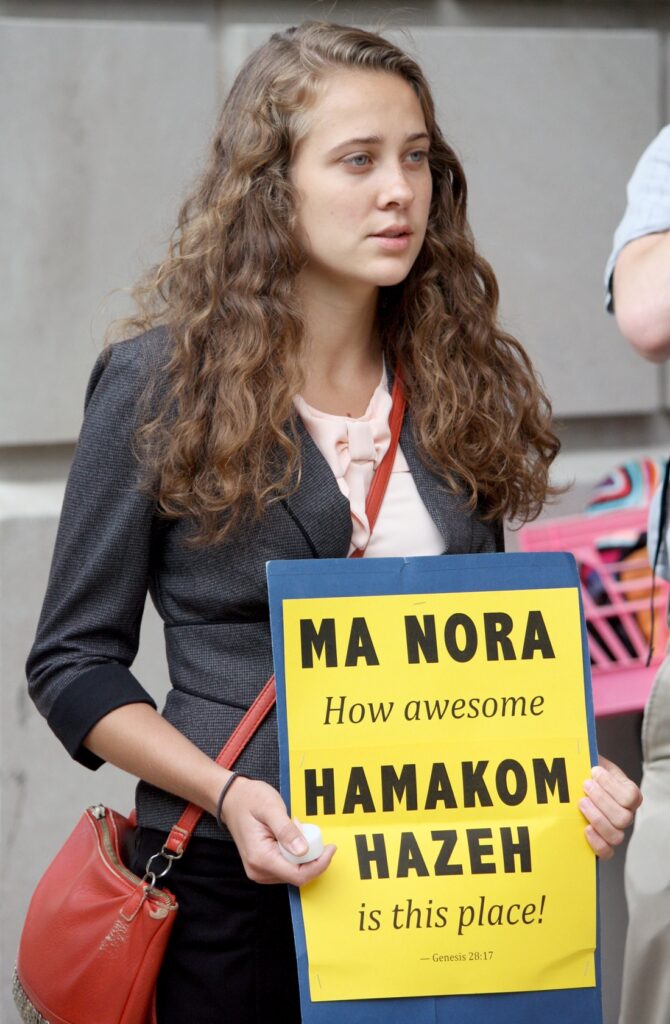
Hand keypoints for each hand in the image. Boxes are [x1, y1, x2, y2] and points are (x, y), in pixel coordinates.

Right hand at [220, 776, 335, 884]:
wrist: (232, 799)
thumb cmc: (249, 799)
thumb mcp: (270, 808)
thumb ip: (286, 830)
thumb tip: (303, 850)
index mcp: (261, 858)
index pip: (298, 875)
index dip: (319, 864)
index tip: (331, 848)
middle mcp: (258, 870)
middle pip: (298, 875)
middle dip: (310, 855)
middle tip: (306, 828)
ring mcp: (259, 870)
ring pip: (294, 872)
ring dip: (302, 853)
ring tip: (294, 828)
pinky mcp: (263, 867)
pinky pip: (287, 866)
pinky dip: (294, 853)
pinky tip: (289, 835)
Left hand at [579, 755, 641, 859]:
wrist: (576, 786)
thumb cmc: (586, 773)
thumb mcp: (592, 761)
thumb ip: (593, 759)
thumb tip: (586, 758)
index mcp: (629, 794)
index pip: (631, 796)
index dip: (611, 785)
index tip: (594, 771)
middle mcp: (626, 814)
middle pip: (624, 818)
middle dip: (601, 800)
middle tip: (585, 786)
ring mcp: (616, 830)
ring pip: (616, 835)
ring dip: (597, 818)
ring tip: (581, 803)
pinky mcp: (603, 843)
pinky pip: (607, 852)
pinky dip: (597, 843)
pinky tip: (585, 829)